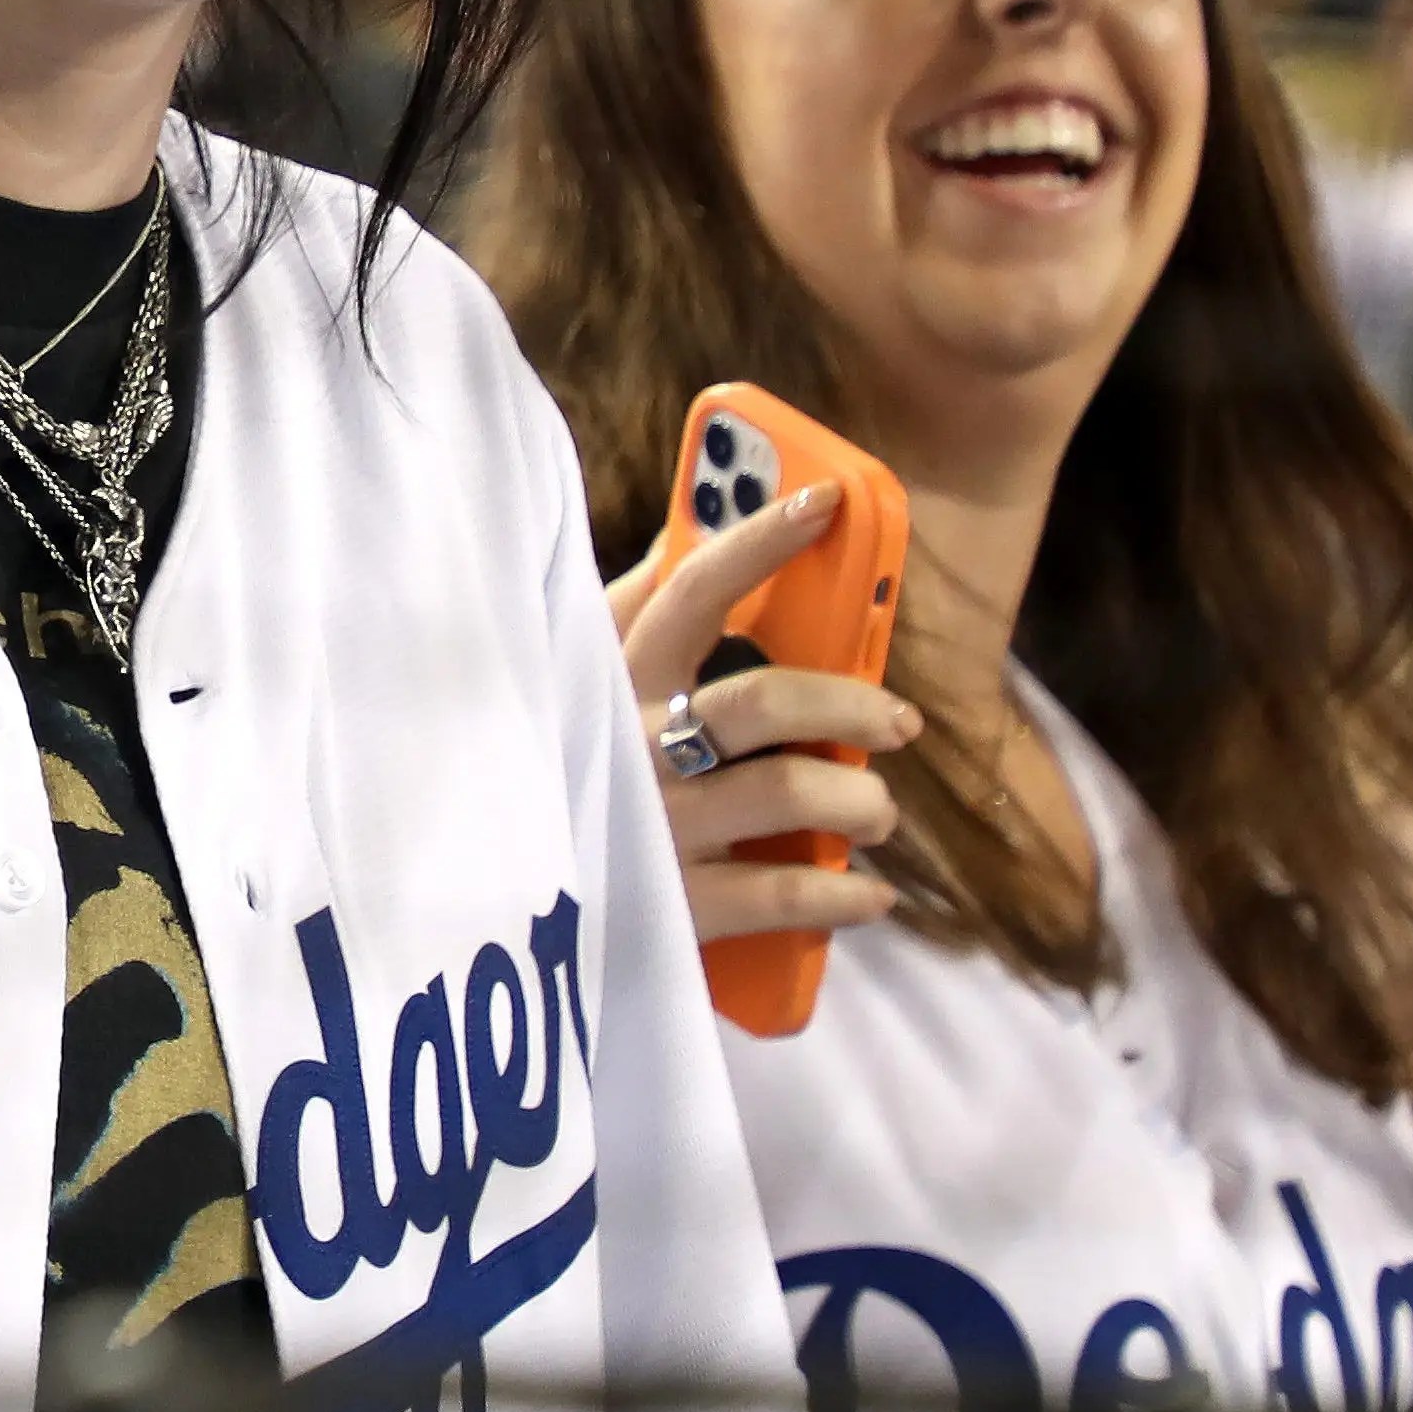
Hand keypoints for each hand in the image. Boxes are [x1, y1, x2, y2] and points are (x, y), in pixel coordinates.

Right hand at [607, 485, 917, 949]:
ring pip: (788, 795)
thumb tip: (683, 533)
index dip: (759, 542)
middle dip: (847, 705)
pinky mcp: (676, 909)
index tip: (827, 503)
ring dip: (859, 802)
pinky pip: (782, 896)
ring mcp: (658, 829)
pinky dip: (843, 894)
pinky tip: (870, 892)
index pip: (690, 592)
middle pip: (762, 702)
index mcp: (618, 682)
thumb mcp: (577, 684)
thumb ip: (627, 614)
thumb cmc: (569, 774)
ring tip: (877, 813)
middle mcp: (638, 748)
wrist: (511, 907)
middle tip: (900, 721)